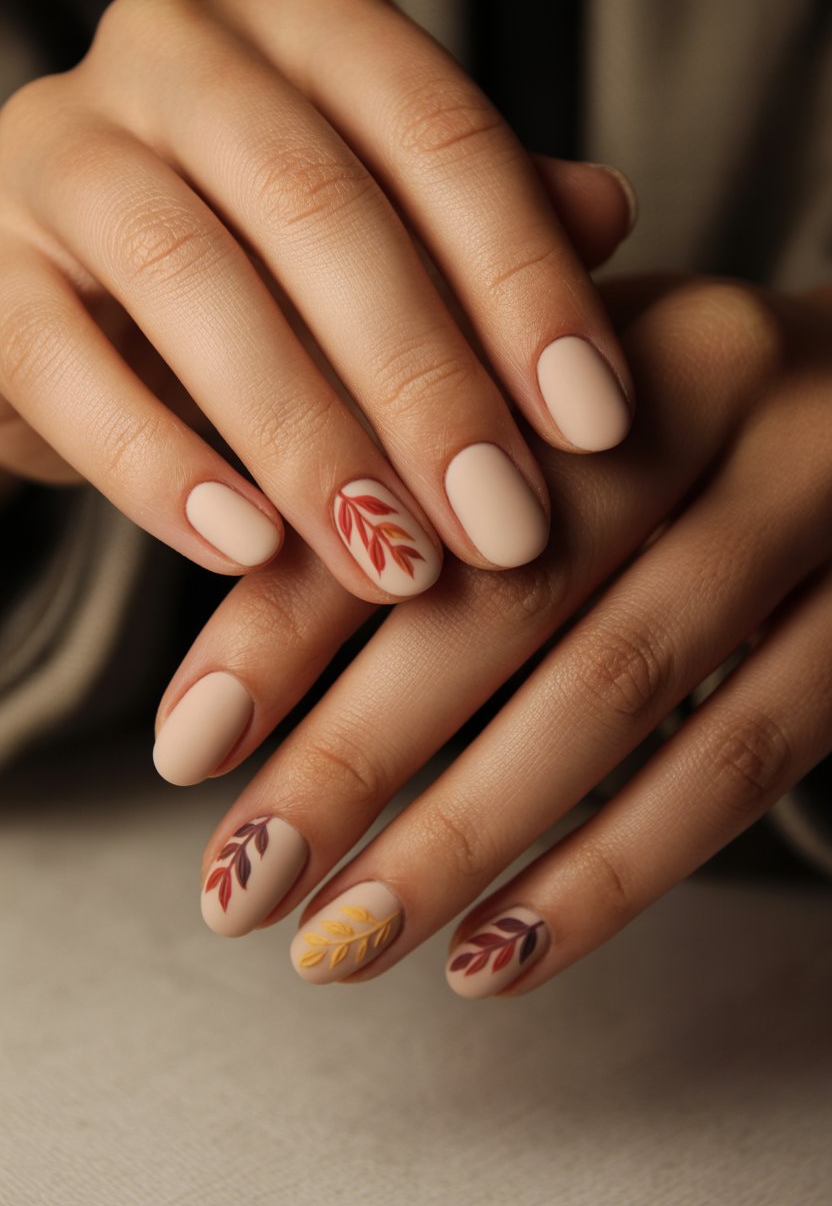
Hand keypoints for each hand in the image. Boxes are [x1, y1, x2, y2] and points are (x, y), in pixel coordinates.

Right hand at [0, 0, 633, 596]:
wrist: (75, 293)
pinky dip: (163, 470)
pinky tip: (248, 552)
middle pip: (321, 211)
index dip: (527, 285)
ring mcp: (64, 151)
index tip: (597, 426)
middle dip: (426, 387)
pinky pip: (68, 370)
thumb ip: (480, 218)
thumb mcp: (382, 230)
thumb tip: (605, 214)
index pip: (439, 135)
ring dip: (309, 442)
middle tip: (504, 529)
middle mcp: (177, 56)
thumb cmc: (262, 259)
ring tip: (394, 565)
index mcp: (302, 24)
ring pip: (196, 283)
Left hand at [167, 274, 830, 994]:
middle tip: (242, 886)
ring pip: (619, 690)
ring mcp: (807, 499)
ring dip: (465, 838)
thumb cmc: (644, 420)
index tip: (186, 750)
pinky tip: (500, 954)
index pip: (401, 473)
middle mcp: (709, 386)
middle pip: (507, 592)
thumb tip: (217, 700)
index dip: (284, 619)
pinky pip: (741, 762)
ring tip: (344, 947)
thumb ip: (395, 495)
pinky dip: (612, 871)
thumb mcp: (523, 413)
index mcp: (580, 327)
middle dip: (357, 757)